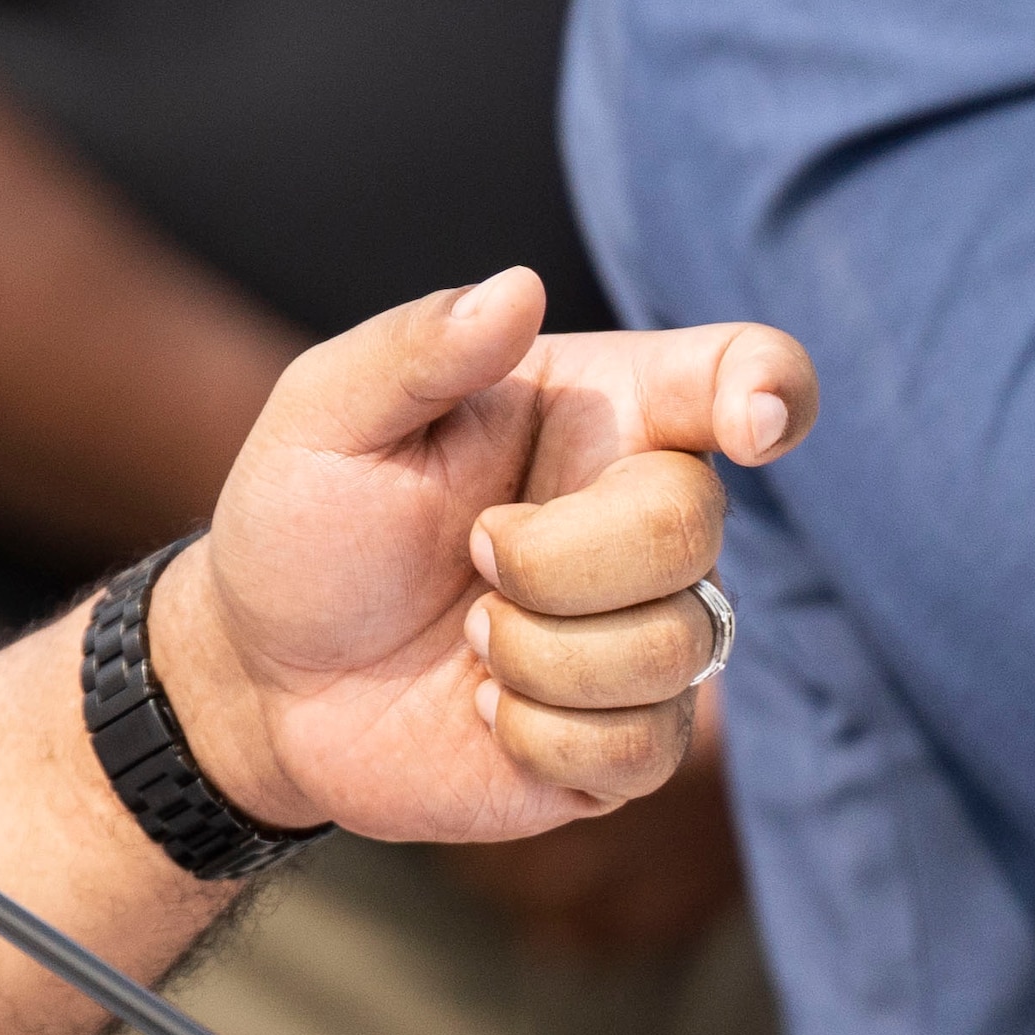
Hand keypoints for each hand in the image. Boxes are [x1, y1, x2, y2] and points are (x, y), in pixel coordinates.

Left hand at [145, 269, 810, 844]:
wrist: (262, 675)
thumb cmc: (302, 526)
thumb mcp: (324, 419)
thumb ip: (416, 349)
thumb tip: (519, 288)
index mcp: (595, 413)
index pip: (738, 378)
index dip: (772, 390)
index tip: (750, 425)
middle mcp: (640, 518)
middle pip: (694, 526)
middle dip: (556, 557)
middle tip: (469, 553)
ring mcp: (646, 632)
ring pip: (674, 647)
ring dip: (533, 652)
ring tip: (463, 635)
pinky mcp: (628, 740)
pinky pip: (641, 746)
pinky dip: (536, 733)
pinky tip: (480, 709)